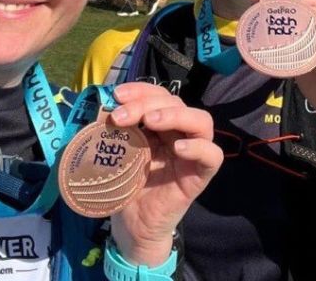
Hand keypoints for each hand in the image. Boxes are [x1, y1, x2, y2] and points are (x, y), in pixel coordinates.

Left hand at [108, 83, 221, 266]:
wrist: (130, 226)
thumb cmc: (123, 185)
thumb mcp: (116, 151)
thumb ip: (115, 130)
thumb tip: (102, 107)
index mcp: (159, 125)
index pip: (158, 95)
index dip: (141, 90)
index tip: (117, 94)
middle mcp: (178, 134)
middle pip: (175, 103)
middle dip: (147, 102)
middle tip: (121, 116)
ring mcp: (192, 154)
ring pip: (201, 121)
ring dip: (175, 115)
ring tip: (150, 120)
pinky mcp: (200, 176)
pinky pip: (212, 156)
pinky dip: (199, 147)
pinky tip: (178, 148)